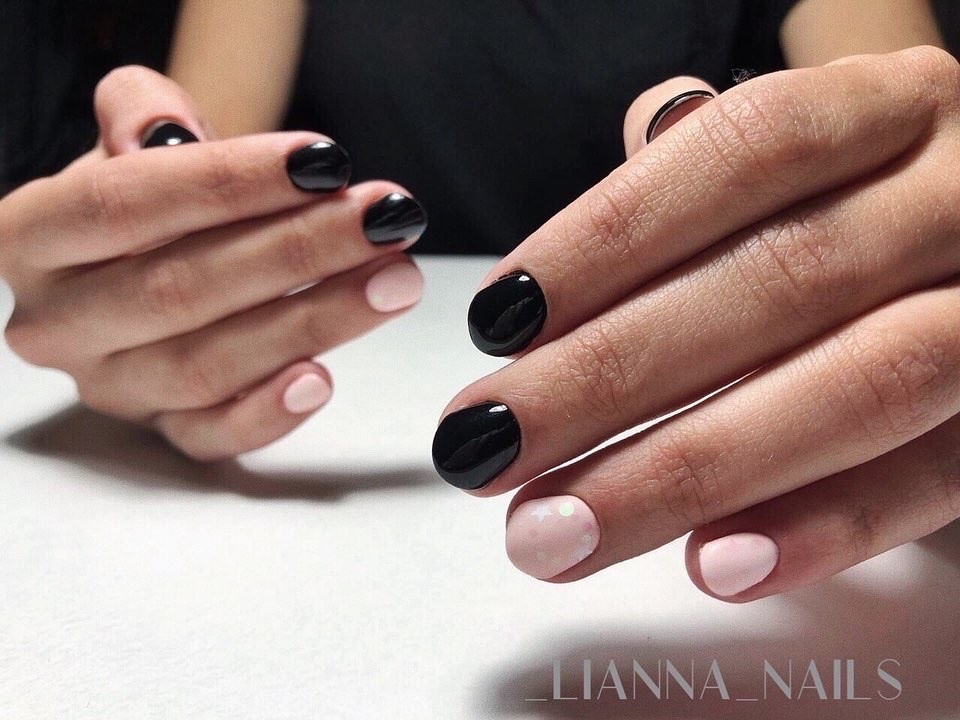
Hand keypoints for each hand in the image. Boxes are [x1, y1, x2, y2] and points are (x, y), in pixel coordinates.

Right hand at [1, 67, 426, 459]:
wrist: (155, 254)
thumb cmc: (156, 196)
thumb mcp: (136, 139)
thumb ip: (141, 113)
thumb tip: (162, 132)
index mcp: (32, 239)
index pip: (122, 205)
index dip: (229, 182)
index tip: (324, 162)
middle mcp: (59, 323)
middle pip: (178, 289)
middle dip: (296, 250)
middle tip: (383, 221)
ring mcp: (111, 385)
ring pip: (207, 363)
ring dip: (313, 320)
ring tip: (394, 279)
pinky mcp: (163, 430)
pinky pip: (211, 437)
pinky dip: (268, 414)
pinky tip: (323, 379)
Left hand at [433, 46, 959, 600]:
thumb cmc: (860, 206)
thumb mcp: (799, 161)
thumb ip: (689, 187)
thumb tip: (552, 278)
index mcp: (891, 110)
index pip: (743, 152)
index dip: (611, 237)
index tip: (501, 318)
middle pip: (780, 281)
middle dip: (610, 377)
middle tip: (492, 445)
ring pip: (857, 387)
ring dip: (685, 472)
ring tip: (558, 530)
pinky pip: (934, 482)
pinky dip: (820, 528)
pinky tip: (711, 566)